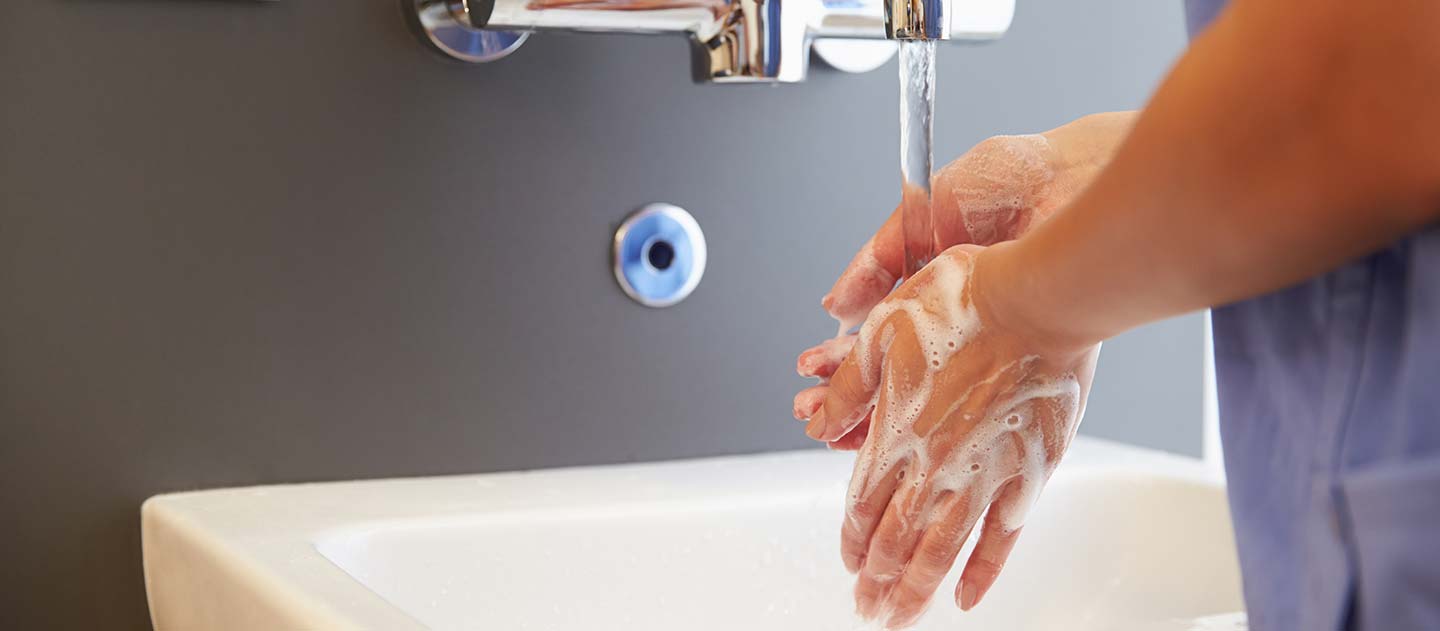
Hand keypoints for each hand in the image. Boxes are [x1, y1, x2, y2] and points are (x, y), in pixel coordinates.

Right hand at [794, 114, 1129, 448]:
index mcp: (932, 281)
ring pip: (926, 391)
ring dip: (881, 415)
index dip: (841, 356)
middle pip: (894, 368)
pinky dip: (937, 421)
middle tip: (814, 414)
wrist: (1073, 180)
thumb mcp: (923, 212)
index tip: (812, 373)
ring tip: (842, 433)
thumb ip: (878, 260)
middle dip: (850, 395)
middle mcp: (958, 316)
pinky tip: (899, 431)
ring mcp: (988, 340)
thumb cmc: (1011, 178)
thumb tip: (836, 307)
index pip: (875, 333)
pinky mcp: (1024, 352)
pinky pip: (975, 400)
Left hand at [816, 244, 1099, 627]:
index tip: (849, 562)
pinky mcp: (1028, 475)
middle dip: (876, 581)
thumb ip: (850, 388)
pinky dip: (982, 573)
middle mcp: (934, 464)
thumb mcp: (880, 332)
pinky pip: (1000, 540)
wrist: (1038, 299)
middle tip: (867, 610)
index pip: (862, 505)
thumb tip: (818, 424)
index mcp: (894, 432)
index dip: (852, 539)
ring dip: (916, 591)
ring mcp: (983, 475)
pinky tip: (967, 598)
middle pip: (895, 540)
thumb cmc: (964, 303)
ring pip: (939, 552)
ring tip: (899, 620)